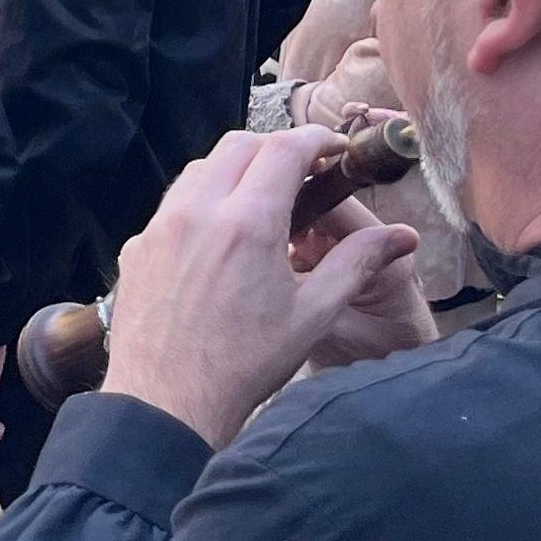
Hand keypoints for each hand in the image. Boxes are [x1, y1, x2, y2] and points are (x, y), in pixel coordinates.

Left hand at [103, 125, 428, 451]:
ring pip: (200, 169)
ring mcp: (159, 226)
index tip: (334, 148)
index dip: (315, 140)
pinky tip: (222, 237)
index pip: (283, 148)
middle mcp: (197, 212)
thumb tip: (402, 236)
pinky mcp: (137, 245)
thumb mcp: (314, 313)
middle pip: (238, 145)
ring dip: (236, 170)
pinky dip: (203, 202)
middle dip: (276, 148)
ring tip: (265, 202)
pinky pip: (173, 204)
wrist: (168, 400)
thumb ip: (356, 262)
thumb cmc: (246, 363)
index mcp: (247, 223)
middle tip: (305, 172)